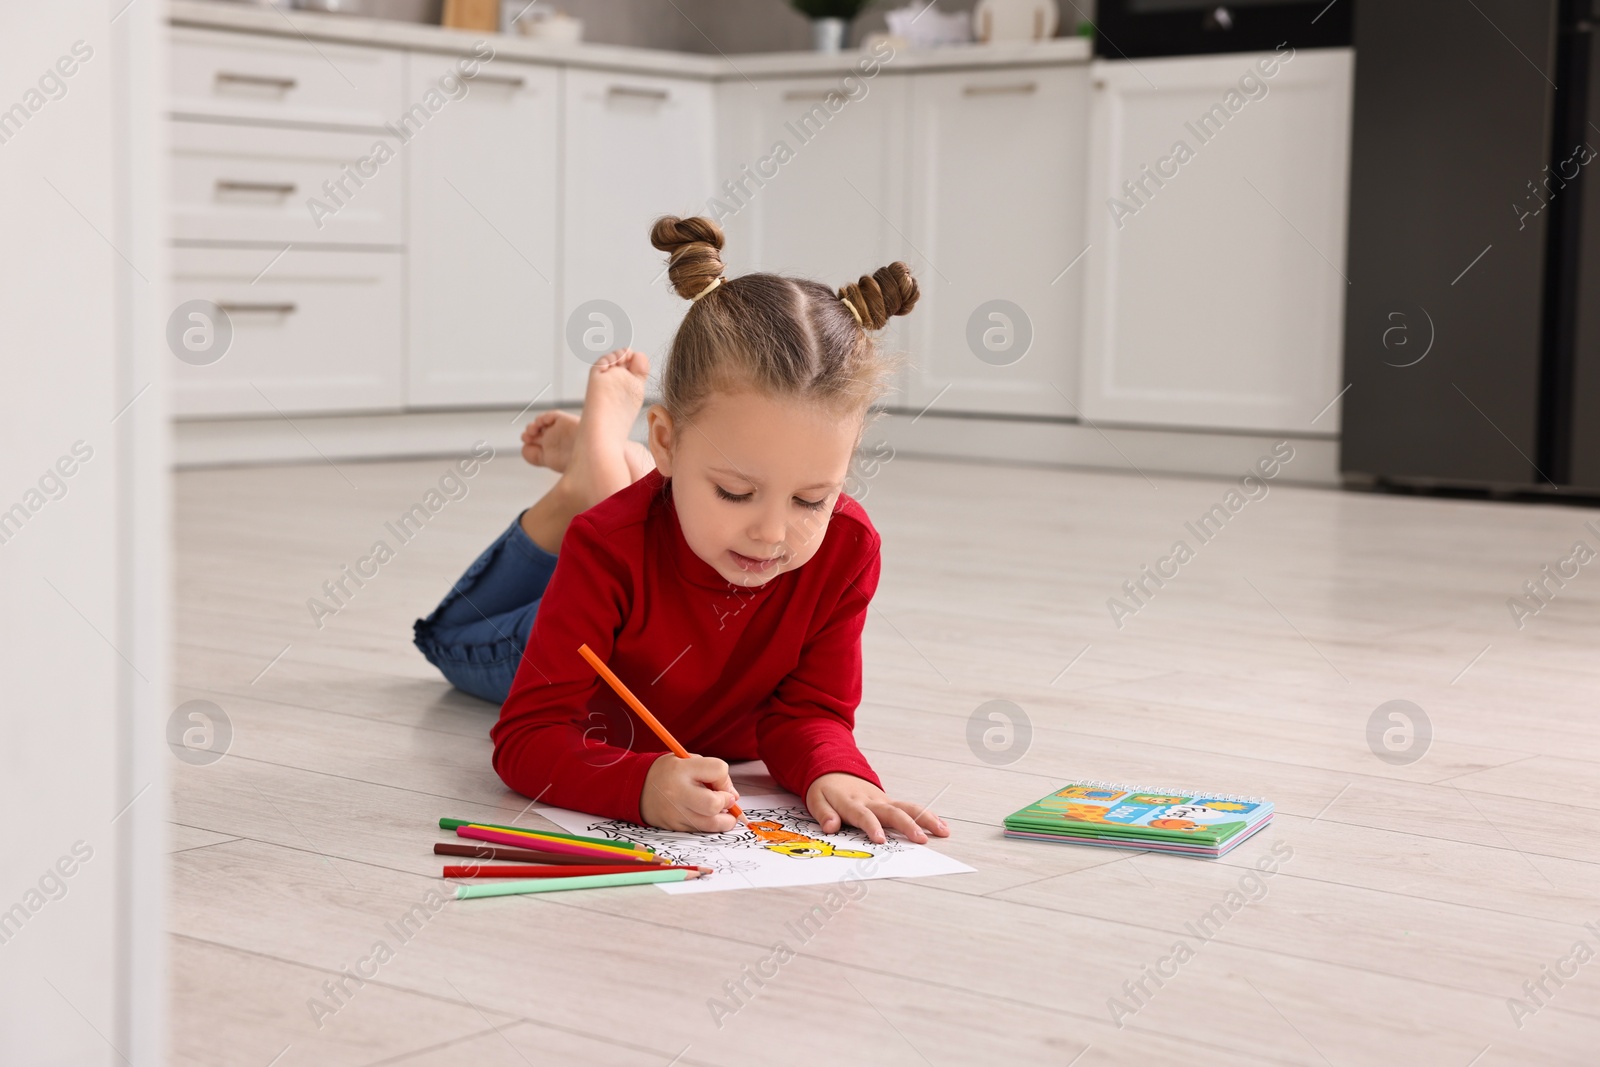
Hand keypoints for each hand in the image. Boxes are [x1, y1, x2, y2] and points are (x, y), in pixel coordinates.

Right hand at [639, 753, 740, 831]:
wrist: (636, 788)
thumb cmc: (668, 772)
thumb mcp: (686, 761)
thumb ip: (711, 773)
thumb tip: (733, 796)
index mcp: (681, 769)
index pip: (718, 770)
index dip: (724, 777)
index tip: (719, 781)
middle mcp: (678, 792)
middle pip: (714, 804)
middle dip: (726, 802)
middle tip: (726, 800)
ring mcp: (675, 812)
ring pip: (711, 823)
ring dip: (725, 819)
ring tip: (723, 812)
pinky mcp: (675, 827)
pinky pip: (701, 830)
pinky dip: (710, 825)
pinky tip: (708, 817)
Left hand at [806, 773, 949, 844]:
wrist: (833, 768)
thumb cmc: (825, 789)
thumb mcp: (816, 800)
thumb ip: (824, 814)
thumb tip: (830, 828)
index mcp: (851, 802)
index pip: (863, 815)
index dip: (872, 827)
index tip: (880, 840)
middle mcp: (871, 800)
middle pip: (892, 812)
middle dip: (908, 825)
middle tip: (921, 840)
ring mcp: (883, 800)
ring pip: (907, 807)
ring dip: (926, 818)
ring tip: (943, 831)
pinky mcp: (889, 802)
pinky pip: (910, 808)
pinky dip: (926, 816)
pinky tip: (941, 826)